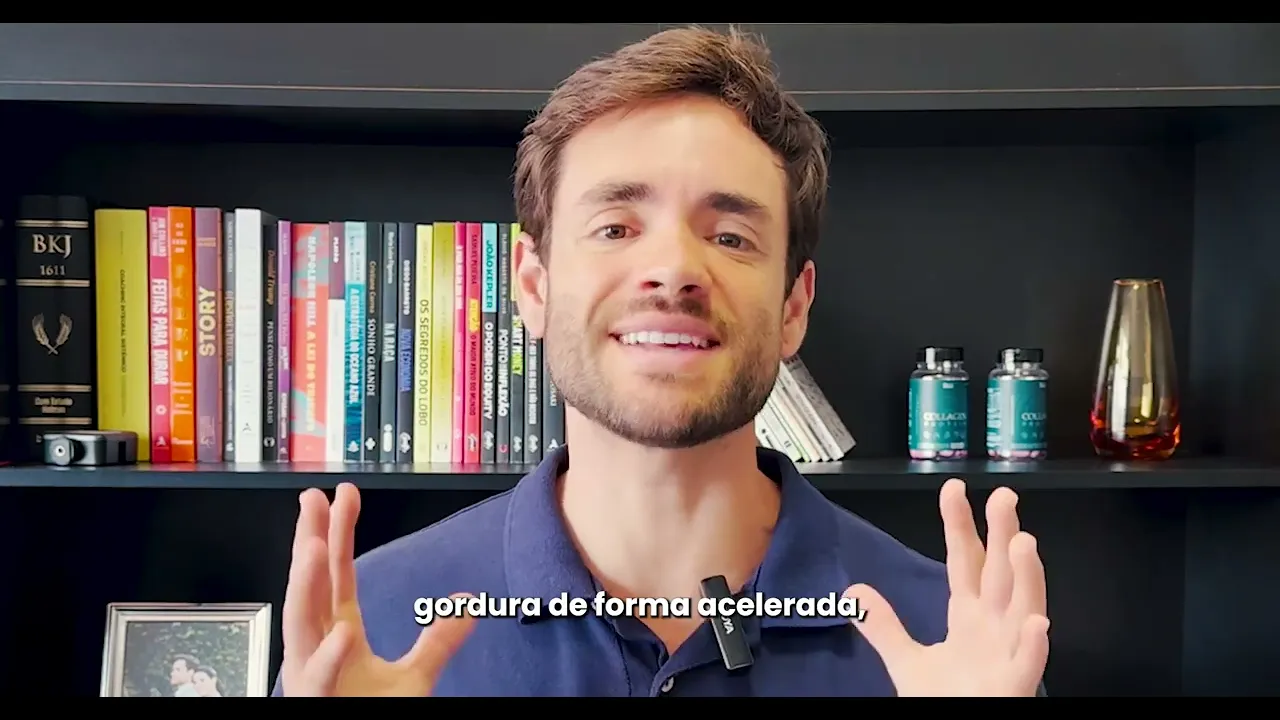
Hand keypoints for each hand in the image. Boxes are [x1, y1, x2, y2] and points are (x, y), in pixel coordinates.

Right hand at [280, 482, 476, 695]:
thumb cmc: (372, 716)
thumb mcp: (414, 678)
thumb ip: (438, 640)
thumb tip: (468, 604)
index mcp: (338, 635)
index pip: (336, 574)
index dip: (338, 532)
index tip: (341, 494)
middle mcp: (317, 649)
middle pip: (310, 587)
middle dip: (309, 542)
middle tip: (313, 501)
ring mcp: (311, 676)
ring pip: (301, 625)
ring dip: (305, 585)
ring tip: (317, 544)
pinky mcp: (316, 703)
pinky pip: (318, 680)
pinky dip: (328, 658)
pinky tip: (342, 634)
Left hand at [846, 478, 1048, 696]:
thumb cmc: (946, 700)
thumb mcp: (908, 661)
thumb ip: (885, 625)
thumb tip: (856, 590)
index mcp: (971, 617)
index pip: (965, 562)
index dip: (960, 525)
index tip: (953, 489)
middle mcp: (995, 627)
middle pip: (1000, 573)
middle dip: (1002, 534)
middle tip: (1003, 495)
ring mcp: (1009, 655)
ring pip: (1025, 609)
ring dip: (1027, 577)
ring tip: (1023, 541)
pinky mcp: (1015, 686)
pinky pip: (1029, 664)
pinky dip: (1034, 644)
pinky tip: (1036, 622)